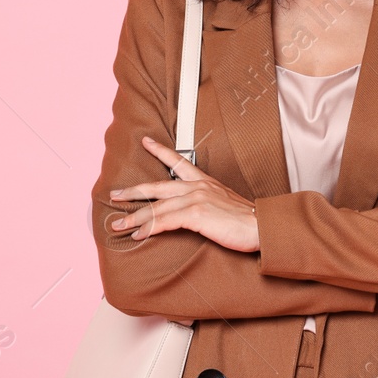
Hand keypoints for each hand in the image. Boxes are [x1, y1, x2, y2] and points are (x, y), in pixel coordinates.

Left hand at [106, 136, 260, 251]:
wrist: (262, 225)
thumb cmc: (248, 221)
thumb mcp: (225, 205)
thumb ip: (208, 205)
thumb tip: (196, 214)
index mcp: (205, 182)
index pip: (179, 161)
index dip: (160, 151)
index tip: (146, 142)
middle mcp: (197, 186)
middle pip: (157, 186)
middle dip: (133, 191)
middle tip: (115, 194)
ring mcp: (196, 199)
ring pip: (156, 206)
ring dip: (134, 218)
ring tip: (119, 225)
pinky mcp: (196, 214)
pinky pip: (164, 221)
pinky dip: (149, 228)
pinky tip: (138, 235)